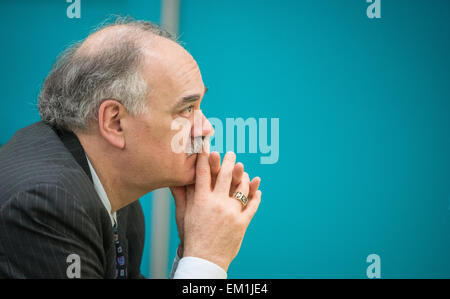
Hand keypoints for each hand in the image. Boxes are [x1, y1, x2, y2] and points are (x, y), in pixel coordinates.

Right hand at [182, 144, 261, 271]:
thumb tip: (173, 179)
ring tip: (243, 170)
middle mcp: (217, 203)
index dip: (204, 157)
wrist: (204, 259)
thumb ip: (180, 195)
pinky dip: (256, 195)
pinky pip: (252, 205)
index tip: (207, 146)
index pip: (202, 173)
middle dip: (227, 161)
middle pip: (225, 175)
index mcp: (201, 200)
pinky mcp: (242, 222)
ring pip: (242, 187)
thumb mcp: (183, 215)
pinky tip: (257, 189)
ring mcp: (232, 212)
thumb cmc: (191, 236)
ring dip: (244, 176)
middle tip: (230, 153)